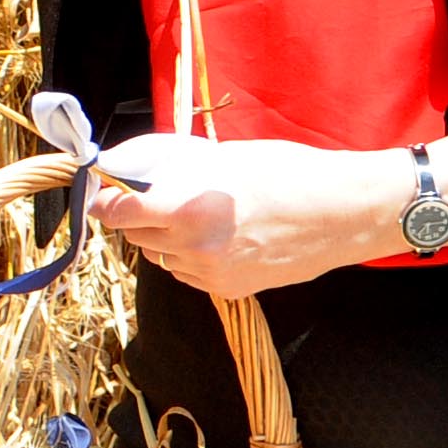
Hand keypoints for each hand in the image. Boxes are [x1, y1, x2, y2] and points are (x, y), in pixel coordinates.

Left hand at [89, 133, 412, 300]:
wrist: (344, 212)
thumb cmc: (286, 171)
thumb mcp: (219, 156)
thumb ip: (167, 167)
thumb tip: (122, 168)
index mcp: (185, 207)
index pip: (116, 211)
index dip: (105, 199)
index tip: (103, 191)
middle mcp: (193, 247)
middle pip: (133, 235)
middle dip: (137, 215)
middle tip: (157, 194)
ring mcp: (211, 274)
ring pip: (159, 257)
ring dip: (164, 237)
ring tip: (199, 214)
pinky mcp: (229, 291)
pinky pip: (187, 274)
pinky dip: (191, 257)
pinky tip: (221, 236)